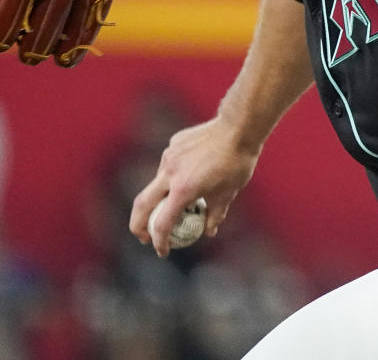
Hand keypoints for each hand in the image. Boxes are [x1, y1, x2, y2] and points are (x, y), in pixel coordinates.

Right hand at [128, 112, 259, 256]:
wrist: (238, 127)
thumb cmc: (236, 162)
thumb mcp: (228, 194)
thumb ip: (214, 215)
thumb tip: (208, 231)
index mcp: (183, 189)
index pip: (162, 223)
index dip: (160, 241)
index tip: (163, 251)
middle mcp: (170, 173)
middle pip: (142, 204)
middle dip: (139, 225)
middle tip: (144, 237)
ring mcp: (169, 156)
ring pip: (157, 182)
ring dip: (161, 197)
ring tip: (180, 202)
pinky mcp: (173, 144)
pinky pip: (169, 165)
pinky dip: (173, 176)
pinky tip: (192, 174)